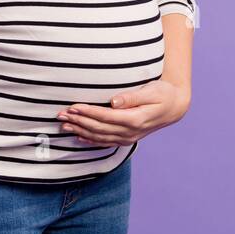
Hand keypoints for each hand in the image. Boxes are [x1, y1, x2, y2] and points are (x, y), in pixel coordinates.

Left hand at [56, 79, 190, 146]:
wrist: (174, 107)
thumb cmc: (163, 94)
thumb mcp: (152, 91)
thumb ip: (132, 96)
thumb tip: (114, 101)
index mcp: (135, 119)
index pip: (106, 117)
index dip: (89, 112)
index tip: (73, 106)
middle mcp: (130, 132)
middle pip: (99, 128)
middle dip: (78, 121)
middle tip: (60, 115)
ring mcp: (128, 137)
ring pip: (99, 137)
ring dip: (80, 131)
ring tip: (63, 126)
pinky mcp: (126, 138)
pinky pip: (105, 142)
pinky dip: (90, 140)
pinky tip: (77, 137)